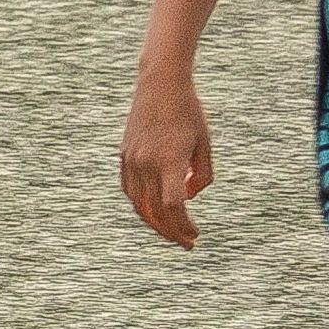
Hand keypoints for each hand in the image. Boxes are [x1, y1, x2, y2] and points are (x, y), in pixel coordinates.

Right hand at [119, 71, 214, 249]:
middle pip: (156, 211)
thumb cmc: (189, 113)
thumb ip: (202, 176)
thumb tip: (190, 198)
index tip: (195, 234)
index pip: (173, 206)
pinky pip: (130, 191)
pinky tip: (154, 213)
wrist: (160, 85)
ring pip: (139, 205)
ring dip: (155, 223)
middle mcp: (146, 164)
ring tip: (171, 233)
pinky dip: (141, 206)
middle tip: (187, 243)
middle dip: (172, 232)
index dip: (183, 226)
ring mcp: (132, 161)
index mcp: (169, 161)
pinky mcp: (124, 156)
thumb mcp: (204, 144)